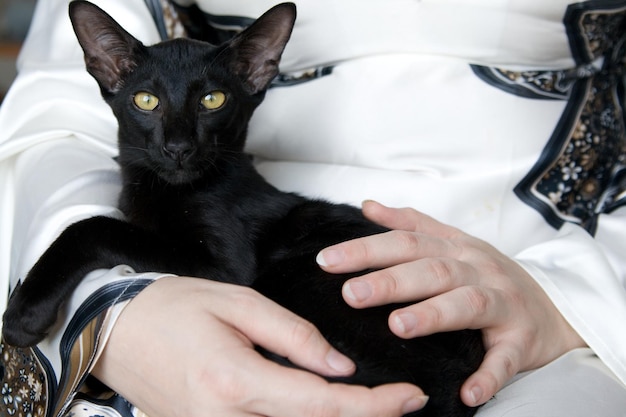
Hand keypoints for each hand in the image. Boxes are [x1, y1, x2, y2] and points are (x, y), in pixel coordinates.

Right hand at [92, 276, 426, 416]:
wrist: (117, 330)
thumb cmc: (173, 306)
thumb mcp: (239, 304)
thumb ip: (294, 336)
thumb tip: (340, 366)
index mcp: (235, 381)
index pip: (322, 404)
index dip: (373, 405)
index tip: (410, 396)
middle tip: (399, 401)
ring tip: (367, 402)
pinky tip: (319, 405)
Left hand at [317, 200, 585, 406]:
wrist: (553, 307)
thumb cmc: (489, 275)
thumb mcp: (453, 241)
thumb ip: (411, 223)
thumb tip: (367, 206)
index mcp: (455, 248)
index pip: (405, 242)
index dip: (366, 249)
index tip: (327, 261)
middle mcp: (477, 270)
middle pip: (431, 270)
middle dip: (390, 281)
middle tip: (351, 294)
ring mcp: (503, 303)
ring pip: (467, 305)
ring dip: (433, 315)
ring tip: (398, 327)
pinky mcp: (522, 340)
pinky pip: (506, 358)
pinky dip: (489, 375)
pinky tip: (467, 393)